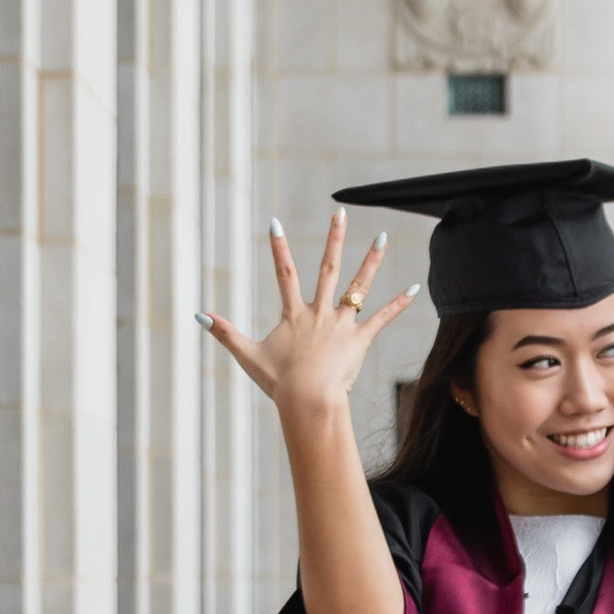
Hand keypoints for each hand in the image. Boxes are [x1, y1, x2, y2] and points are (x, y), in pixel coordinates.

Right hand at [201, 211, 415, 433]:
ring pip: (358, 286)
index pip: (284, 274)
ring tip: (382, 236)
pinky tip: (414, 288)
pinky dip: (399, 303)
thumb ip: (224, 332)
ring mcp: (341, 324)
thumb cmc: (278, 382)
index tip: (274, 224)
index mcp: (294, 314)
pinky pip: (382, 318)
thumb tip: (198, 314)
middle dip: (333, 238)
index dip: (278, 248)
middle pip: (327, 268)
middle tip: (340, 213)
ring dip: (371, 260)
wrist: (308, 400)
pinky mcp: (360, 340)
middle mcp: (319, 312)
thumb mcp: (247, 355)